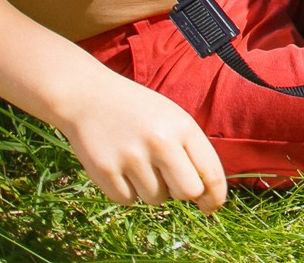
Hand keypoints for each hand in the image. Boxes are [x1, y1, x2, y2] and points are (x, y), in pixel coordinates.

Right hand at [60, 74, 226, 212]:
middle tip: (169, 180)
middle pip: (188, 192)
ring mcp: (131, 157)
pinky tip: (120, 166)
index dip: (215, 197)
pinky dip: (126, 190)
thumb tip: (205, 195)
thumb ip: (191, 152)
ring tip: (138, 162)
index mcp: (182, 126)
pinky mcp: (106, 171)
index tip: (210, 207)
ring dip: (151, 189)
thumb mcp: (172, 119)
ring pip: (156, 199)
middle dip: (181, 193)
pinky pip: (128, 200)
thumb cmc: (139, 112)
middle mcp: (160, 141)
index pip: (212, 174)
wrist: (89, 96)